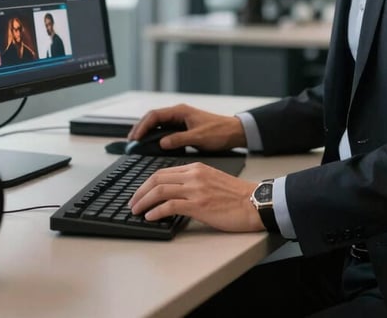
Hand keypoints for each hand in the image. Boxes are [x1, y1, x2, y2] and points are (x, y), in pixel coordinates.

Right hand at [127, 104, 247, 151]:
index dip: (142, 126)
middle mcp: (178, 113)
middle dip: (140, 128)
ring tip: (137, 143)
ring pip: (158, 124)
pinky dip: (155, 136)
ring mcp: (180, 120)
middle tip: (130, 141)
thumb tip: (162, 143)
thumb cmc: (219, 131)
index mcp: (180, 111)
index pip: (155, 115)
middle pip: (153, 118)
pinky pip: (165, 130)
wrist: (234, 132)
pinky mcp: (183, 128)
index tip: (135, 137)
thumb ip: (180, 139)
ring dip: (147, 132)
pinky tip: (151, 145)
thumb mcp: (199, 137)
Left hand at [128, 162, 264, 231]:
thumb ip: (194, 182)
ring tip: (137, 211)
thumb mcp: (211, 180)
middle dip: (140, 191)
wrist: (254, 202)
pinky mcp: (199, 204)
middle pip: (157, 179)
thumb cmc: (236, 195)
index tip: (140, 193)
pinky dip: (156, 211)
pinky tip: (151, 217)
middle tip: (132, 203)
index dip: (147, 183)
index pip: (163, 171)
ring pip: (161, 190)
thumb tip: (175, 193)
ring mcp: (196, 189)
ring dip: (144, 201)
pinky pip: (170, 206)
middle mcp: (194, 175)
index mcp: (196, 168)